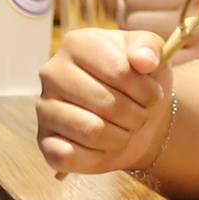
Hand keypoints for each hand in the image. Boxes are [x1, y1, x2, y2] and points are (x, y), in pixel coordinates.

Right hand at [36, 27, 172, 175]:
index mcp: (78, 44)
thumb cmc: (141, 81)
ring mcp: (44, 107)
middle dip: (135, 115)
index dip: (145, 89)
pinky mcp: (44, 141)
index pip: (119, 71)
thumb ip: (151, 48)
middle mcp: (53, 73)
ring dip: (120, 136)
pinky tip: (103, 145)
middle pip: (107, 104)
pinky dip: (97, 155)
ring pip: (91, 131)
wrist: (136, 115)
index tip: (154, 94)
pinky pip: (70, 155)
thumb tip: (144, 60)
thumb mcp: (154, 56)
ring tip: (125, 128)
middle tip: (140, 114)